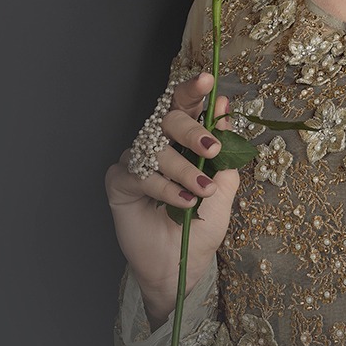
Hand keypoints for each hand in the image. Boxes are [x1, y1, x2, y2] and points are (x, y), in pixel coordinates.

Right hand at [105, 73, 240, 321]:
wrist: (183, 264)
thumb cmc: (201, 225)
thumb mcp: (224, 187)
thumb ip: (225, 151)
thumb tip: (225, 109)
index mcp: (182, 140)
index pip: (185, 105)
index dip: (193, 91)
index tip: (208, 81)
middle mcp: (157, 145)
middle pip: (169, 119)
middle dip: (192, 129)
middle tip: (212, 147)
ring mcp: (137, 161)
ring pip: (156, 148)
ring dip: (184, 169)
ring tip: (203, 191)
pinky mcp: (120, 183)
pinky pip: (140, 174)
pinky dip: (164, 188)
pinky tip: (182, 203)